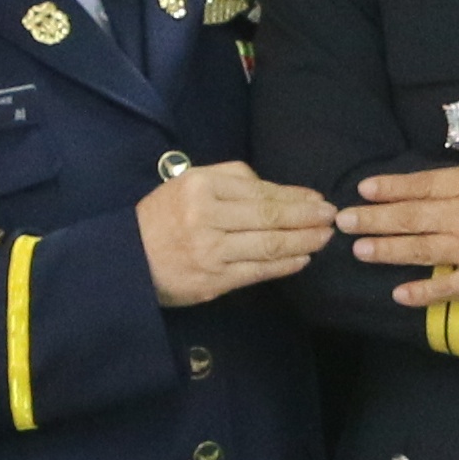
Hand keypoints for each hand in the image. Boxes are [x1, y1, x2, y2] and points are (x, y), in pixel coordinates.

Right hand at [141, 160, 336, 306]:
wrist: (127, 260)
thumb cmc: (162, 218)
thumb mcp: (188, 184)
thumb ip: (230, 179)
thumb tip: (277, 190)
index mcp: (202, 186)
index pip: (261, 191)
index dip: (295, 196)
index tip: (318, 199)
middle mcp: (207, 216)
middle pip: (270, 216)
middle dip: (308, 217)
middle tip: (331, 218)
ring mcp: (211, 251)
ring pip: (269, 244)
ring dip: (304, 241)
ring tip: (324, 238)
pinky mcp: (213, 280)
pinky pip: (258, 271)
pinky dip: (285, 265)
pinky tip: (302, 259)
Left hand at [340, 135, 458, 304]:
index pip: (421, 184)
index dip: (389, 187)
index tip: (364, 189)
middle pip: (410, 217)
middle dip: (372, 220)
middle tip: (342, 223)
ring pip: (419, 251)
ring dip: (386, 252)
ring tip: (358, 252)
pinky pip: (448, 290)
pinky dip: (422, 294)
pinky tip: (398, 296)